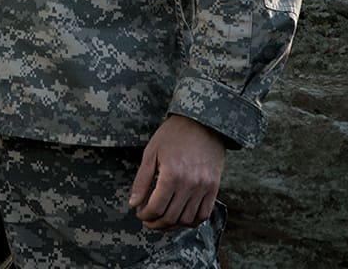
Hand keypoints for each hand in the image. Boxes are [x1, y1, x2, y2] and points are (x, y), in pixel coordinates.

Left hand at [128, 115, 224, 231]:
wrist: (202, 123)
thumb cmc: (173, 135)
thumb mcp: (151, 153)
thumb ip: (142, 180)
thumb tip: (133, 204)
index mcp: (172, 175)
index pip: (156, 207)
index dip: (145, 215)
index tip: (140, 214)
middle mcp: (190, 184)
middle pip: (171, 217)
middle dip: (156, 223)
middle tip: (148, 221)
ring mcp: (204, 187)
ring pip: (188, 219)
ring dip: (173, 225)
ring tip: (163, 221)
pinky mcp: (214, 188)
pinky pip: (204, 214)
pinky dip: (192, 221)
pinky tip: (181, 218)